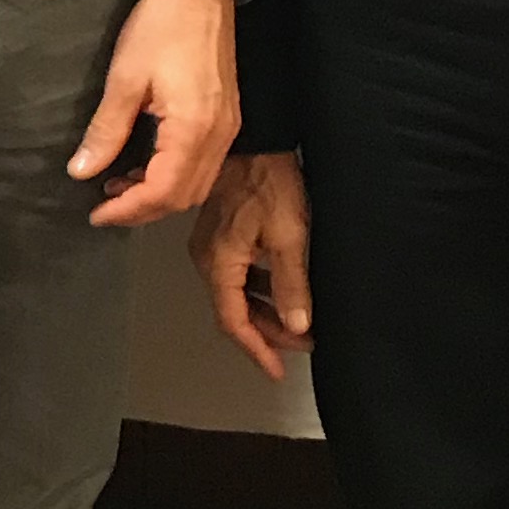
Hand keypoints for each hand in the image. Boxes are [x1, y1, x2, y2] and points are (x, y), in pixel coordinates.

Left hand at [68, 0, 239, 229]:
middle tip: (105, 205)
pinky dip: (174, 175)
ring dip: (159, 194)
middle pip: (183, 196)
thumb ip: (106, 131)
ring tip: (119, 186)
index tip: (96, 214)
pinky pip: (203, 164)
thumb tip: (82, 170)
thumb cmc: (163, 25)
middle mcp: (217, 136)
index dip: (128, 210)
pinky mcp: (225, 118)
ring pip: (196, 184)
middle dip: (143, 209)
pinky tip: (146, 164)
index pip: (162, 192)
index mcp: (193, 129)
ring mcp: (226, 128)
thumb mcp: (125, 79)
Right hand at [190, 149, 313, 376]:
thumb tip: (297, 324)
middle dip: (268, 332)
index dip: (258, 350)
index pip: (234, 322)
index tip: (277, 369)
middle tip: (300, 345)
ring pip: (237, 292)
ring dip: (265, 309)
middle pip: (234, 310)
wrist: (255, 138)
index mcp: (220, 263)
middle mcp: (207, 257)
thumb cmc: (267, 179)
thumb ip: (291, 284)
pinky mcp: (220, 231)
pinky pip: (237, 272)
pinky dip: (258, 287)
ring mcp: (212, 244)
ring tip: (297, 321)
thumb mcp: (289, 236)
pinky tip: (280, 289)